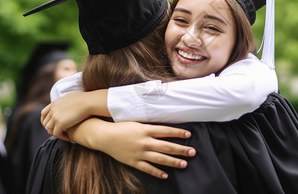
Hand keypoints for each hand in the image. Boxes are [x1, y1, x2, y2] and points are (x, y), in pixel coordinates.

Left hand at [41, 91, 94, 139]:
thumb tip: (67, 104)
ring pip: (49, 129)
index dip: (45, 121)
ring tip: (65, 135)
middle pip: (45, 123)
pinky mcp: (60, 123)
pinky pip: (56, 134)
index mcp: (55, 103)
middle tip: (60, 132)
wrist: (89, 102)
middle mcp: (53, 109)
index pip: (43, 113)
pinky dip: (62, 137)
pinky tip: (69, 138)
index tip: (51, 125)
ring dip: (57, 133)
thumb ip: (65, 102)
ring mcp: (55, 116)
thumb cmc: (86, 99)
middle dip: (51, 128)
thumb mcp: (71, 97)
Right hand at [68, 119, 195, 178]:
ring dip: (173, 162)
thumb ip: (151, 126)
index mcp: (146, 129)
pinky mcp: (133, 161)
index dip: (179, 133)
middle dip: (181, 149)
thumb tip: (164, 126)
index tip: (189, 134)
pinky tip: (166, 175)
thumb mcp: (137, 122)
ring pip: (160, 159)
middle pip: (167, 146)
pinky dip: (157, 172)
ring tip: (184, 164)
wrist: (104, 136)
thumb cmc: (122, 127)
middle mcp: (144, 141)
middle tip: (193, 152)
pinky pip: (147, 168)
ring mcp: (139, 153)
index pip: (166, 131)